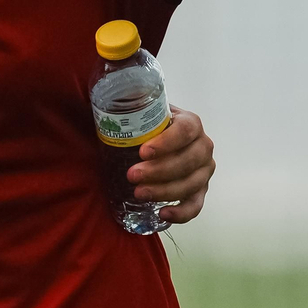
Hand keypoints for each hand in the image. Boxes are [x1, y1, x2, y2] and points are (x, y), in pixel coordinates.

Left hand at [127, 105, 214, 225]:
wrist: (157, 139)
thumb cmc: (146, 125)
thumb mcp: (139, 110)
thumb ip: (129, 102)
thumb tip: (103, 95)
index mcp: (191, 123)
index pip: (186, 130)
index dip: (167, 142)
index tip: (142, 152)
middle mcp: (203, 146)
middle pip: (188, 160)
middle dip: (159, 171)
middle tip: (132, 175)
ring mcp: (204, 170)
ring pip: (191, 184)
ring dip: (165, 191)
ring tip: (138, 193)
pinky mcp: (200, 190)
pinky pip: (195, 205)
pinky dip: (181, 213)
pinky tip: (163, 213)